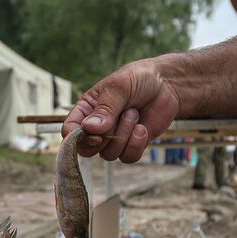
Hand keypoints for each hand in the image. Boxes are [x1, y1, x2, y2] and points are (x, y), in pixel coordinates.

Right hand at [62, 61, 180, 163]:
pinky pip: (127, 157)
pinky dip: (136, 144)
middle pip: (87, 149)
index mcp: (86, 110)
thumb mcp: (119, 88)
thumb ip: (104, 109)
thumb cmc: (138, 79)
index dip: (77, 138)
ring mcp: (113, 138)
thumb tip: (89, 129)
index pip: (69, 131)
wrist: (166, 85)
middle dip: (105, 138)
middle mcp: (96, 127)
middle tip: (121, 116)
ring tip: (134, 113)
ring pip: (108, 154)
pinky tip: (142, 128)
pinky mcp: (131, 145)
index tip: (96, 133)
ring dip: (124, 135)